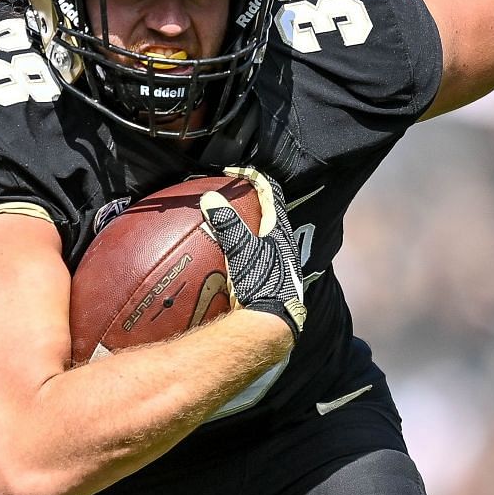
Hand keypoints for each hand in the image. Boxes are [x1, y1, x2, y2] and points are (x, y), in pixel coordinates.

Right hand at [199, 166, 306, 334]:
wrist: (273, 322)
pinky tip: (220, 258)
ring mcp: (276, 261)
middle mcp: (282, 242)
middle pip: (267, 210)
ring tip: (221, 222)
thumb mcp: (242, 249)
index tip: (232, 173)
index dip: (253, 176)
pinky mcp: (269, 277)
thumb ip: (227, 223)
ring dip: (244, 224)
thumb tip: (210, 197)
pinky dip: (237, 248)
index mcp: (280, 229)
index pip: (270, 191)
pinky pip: (253, 253)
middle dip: (249, 199)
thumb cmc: (262, 283)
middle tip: (227, 193)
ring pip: (261, 232)